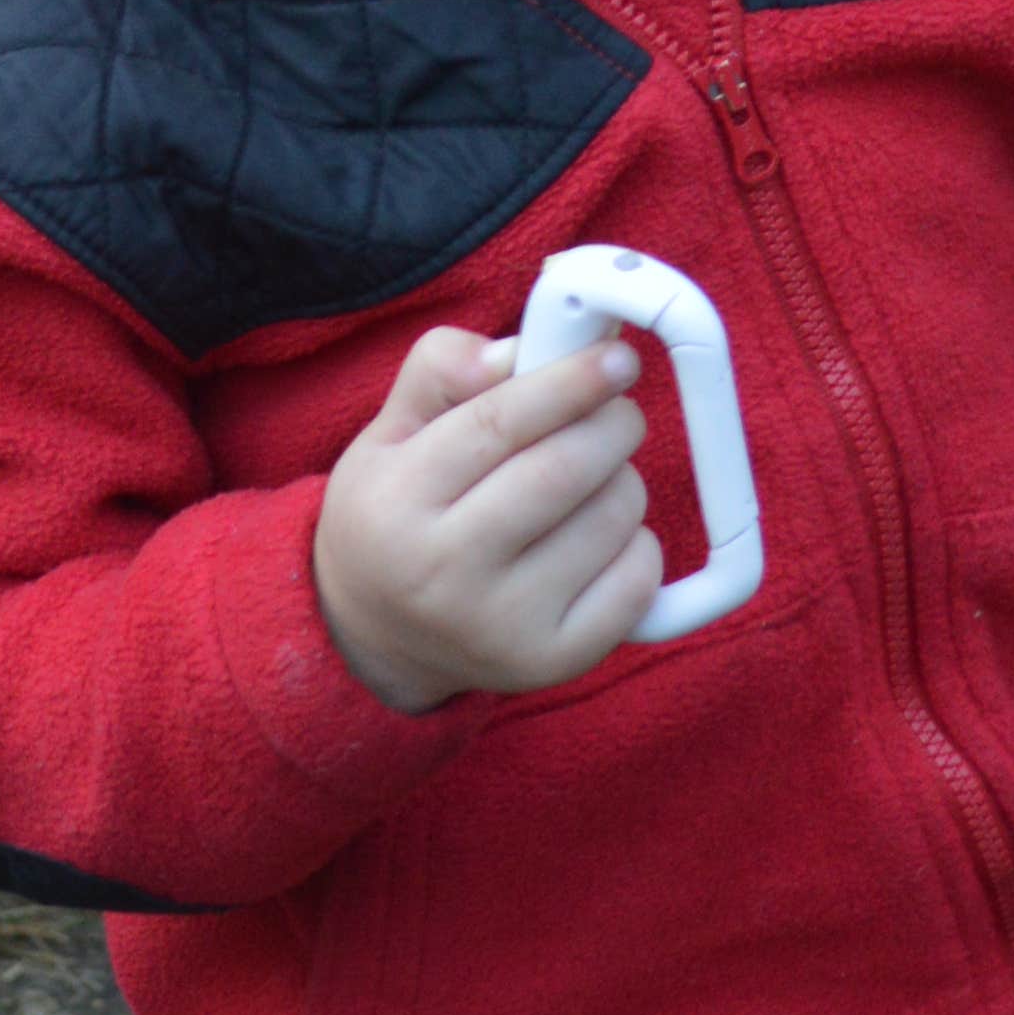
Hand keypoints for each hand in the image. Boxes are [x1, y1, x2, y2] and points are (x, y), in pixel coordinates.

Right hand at [313, 320, 663, 710]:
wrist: (375, 636)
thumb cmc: (395, 515)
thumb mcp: (387, 434)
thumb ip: (442, 371)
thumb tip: (516, 353)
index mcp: (399, 500)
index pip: (500, 423)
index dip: (571, 381)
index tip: (616, 357)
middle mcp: (444, 571)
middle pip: (564, 471)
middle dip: (611, 424)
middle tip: (616, 411)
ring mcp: (501, 625)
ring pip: (610, 520)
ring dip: (622, 480)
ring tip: (592, 480)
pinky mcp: (551, 661)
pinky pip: (637, 582)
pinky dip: (637, 543)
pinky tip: (598, 538)